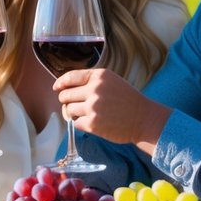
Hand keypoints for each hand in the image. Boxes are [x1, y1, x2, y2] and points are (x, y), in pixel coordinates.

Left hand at [53, 68, 170, 153]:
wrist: (144, 119)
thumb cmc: (127, 101)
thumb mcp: (111, 82)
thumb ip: (90, 82)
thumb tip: (64, 88)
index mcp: (99, 76)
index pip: (70, 77)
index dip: (60, 83)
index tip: (57, 88)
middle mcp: (95, 89)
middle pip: (65, 95)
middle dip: (67, 101)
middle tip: (75, 105)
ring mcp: (93, 107)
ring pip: (68, 109)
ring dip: (73, 113)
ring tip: (87, 114)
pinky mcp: (93, 123)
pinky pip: (75, 123)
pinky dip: (81, 124)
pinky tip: (93, 122)